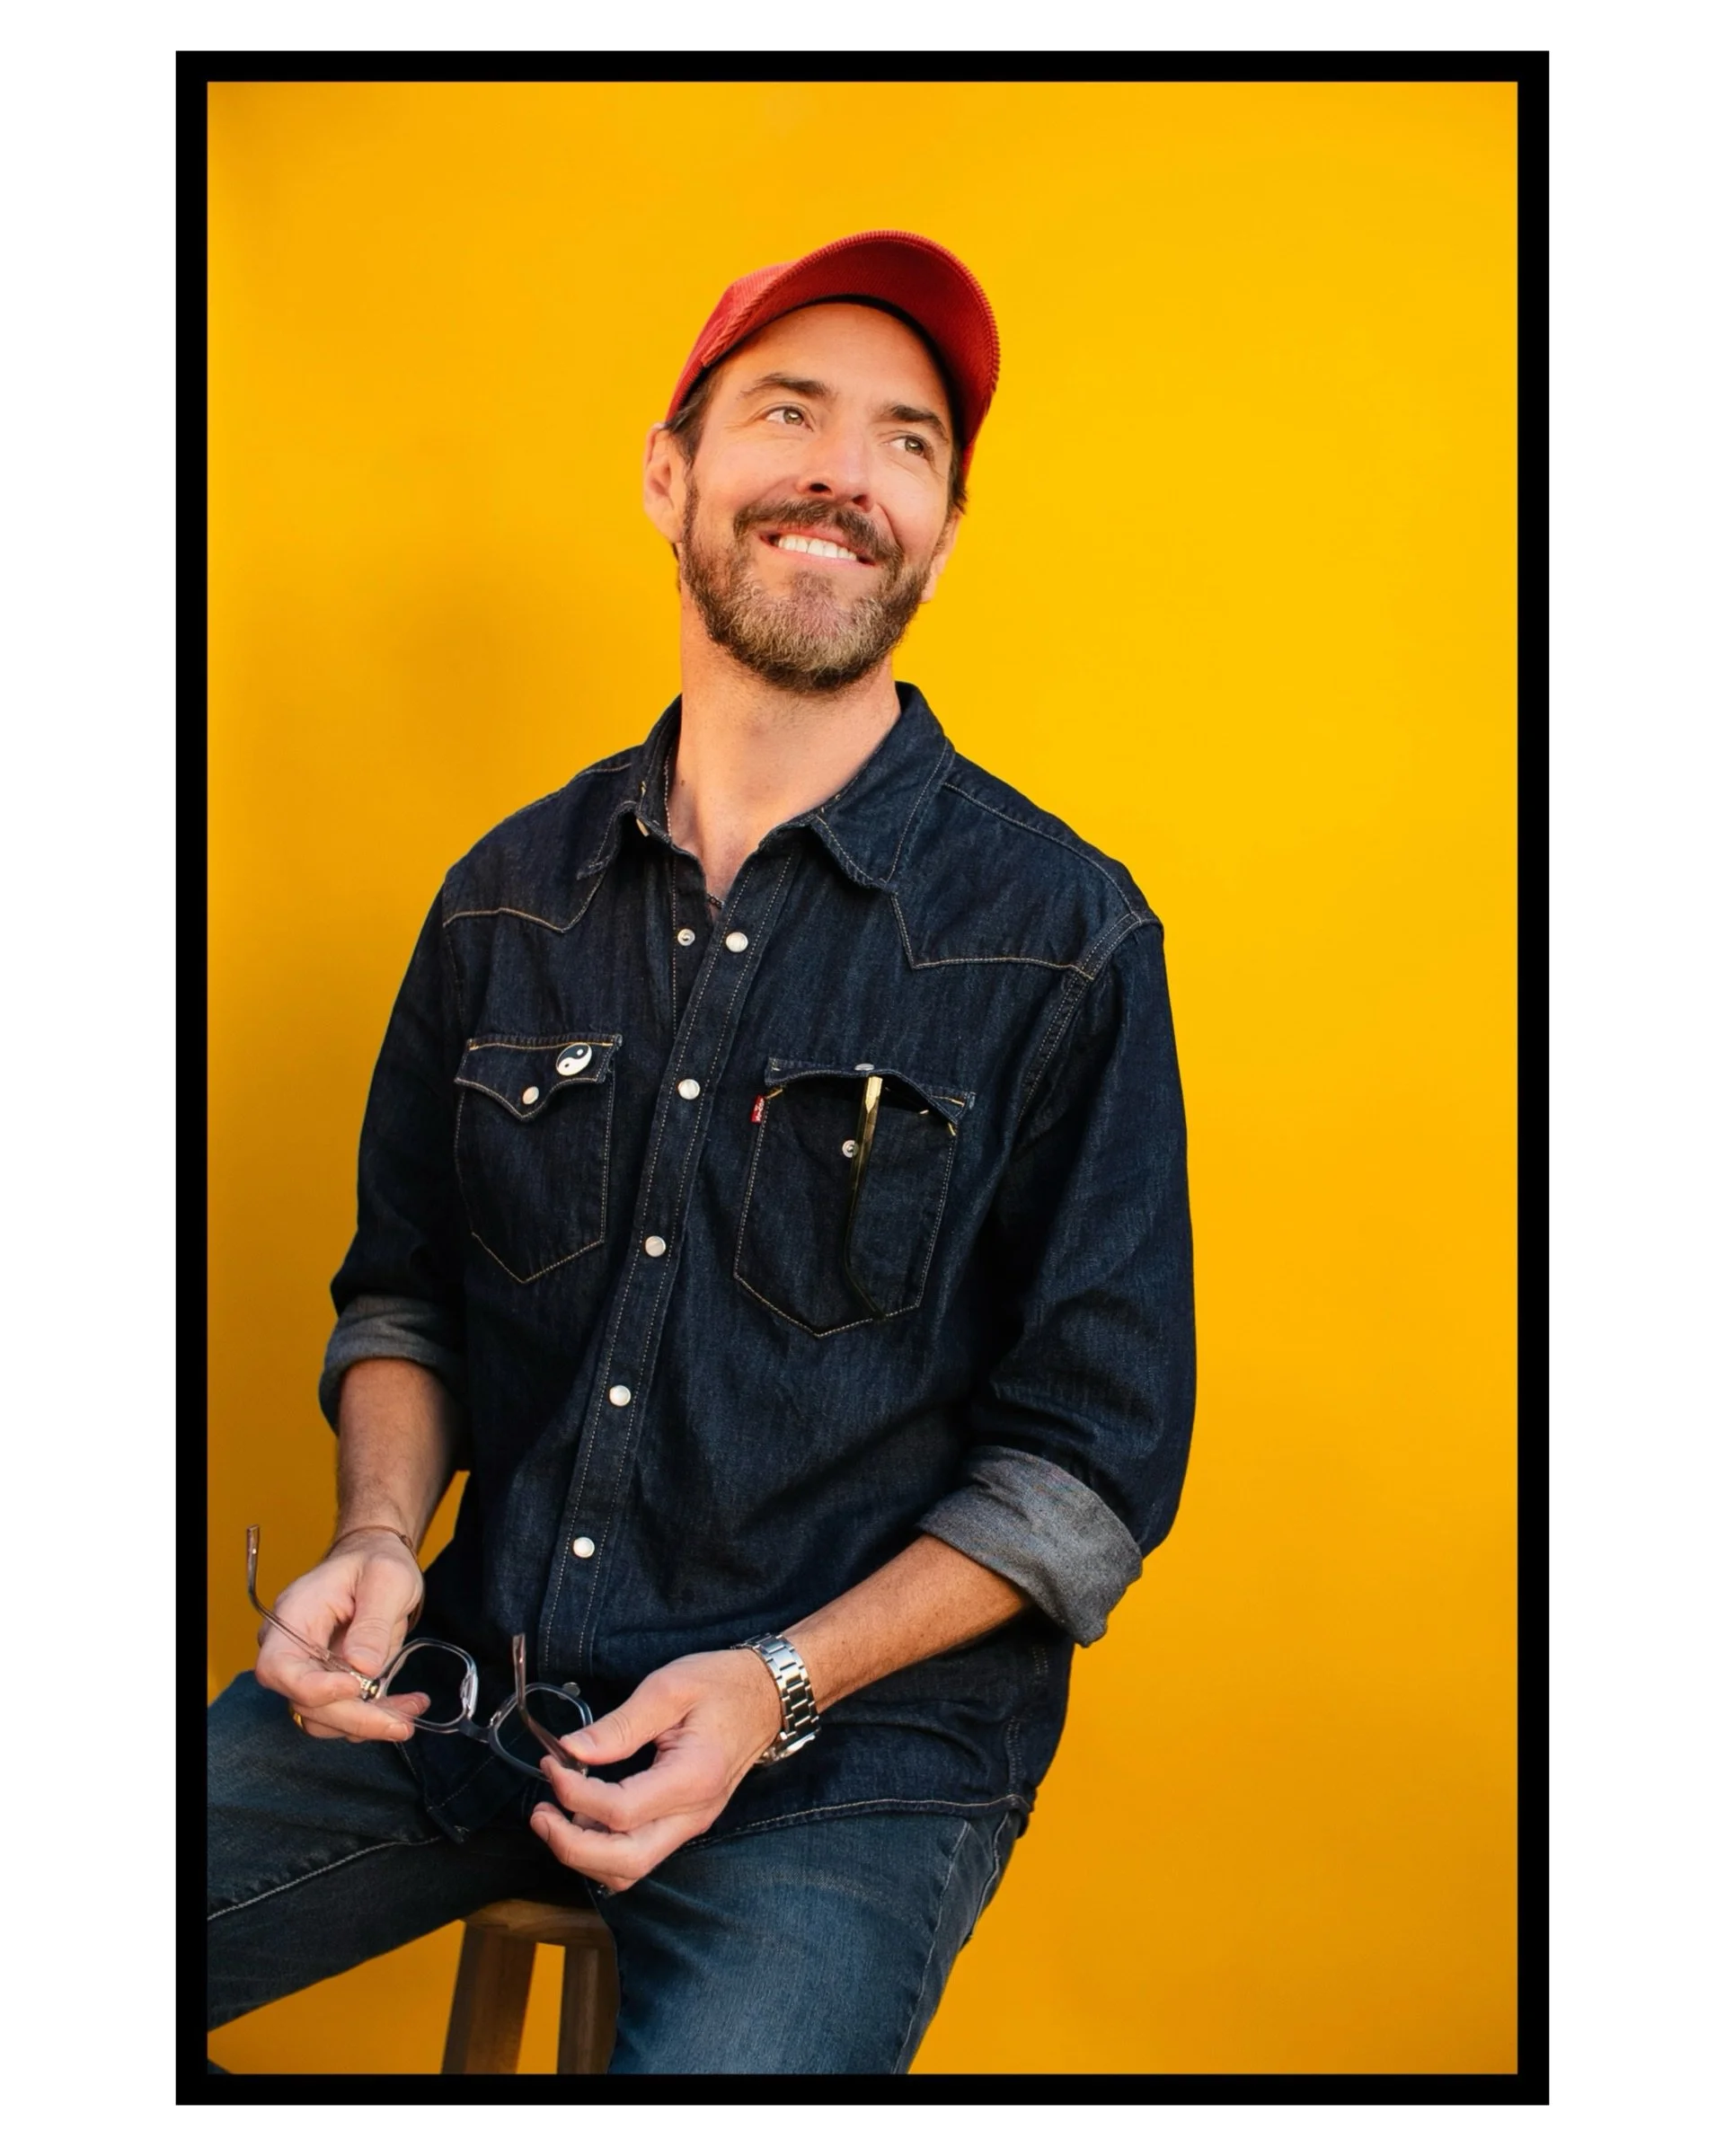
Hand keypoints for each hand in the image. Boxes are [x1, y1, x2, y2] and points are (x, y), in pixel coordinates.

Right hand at [252, 1530, 429, 1742]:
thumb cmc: (376, 1561)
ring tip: (412, 1712)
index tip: (356, 1687)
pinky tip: (408, 1707)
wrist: (377, 1562)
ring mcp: (309, 1669)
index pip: (279, 1667)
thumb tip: (363, 1668)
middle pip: (304, 1702)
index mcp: (294, 1615)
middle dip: (355, 1718)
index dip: (312, 1688)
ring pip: (324, 1718)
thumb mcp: (386, 1579)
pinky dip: (375, 1718)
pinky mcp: (330, 1683)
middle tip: (401, 1725)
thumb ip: (373, 1622)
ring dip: (368, 1724)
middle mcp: (292, 1648)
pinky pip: (344, 1714)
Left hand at [529, 1648, 784, 1891]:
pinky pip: (638, 1856)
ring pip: (630, 1870)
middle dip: (571, 1847)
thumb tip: (570, 1749)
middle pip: (625, 1862)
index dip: (575, 1795)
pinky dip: (603, 1850)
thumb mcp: (668, 1688)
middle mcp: (693, 1814)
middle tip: (540, 1814)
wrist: (767, 1697)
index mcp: (692, 1778)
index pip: (621, 1812)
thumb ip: (620, 1724)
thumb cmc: (721, 1685)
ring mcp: (691, 1825)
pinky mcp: (684, 1824)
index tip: (552, 1764)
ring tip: (554, 1817)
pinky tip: (583, 1817)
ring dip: (584, 1856)